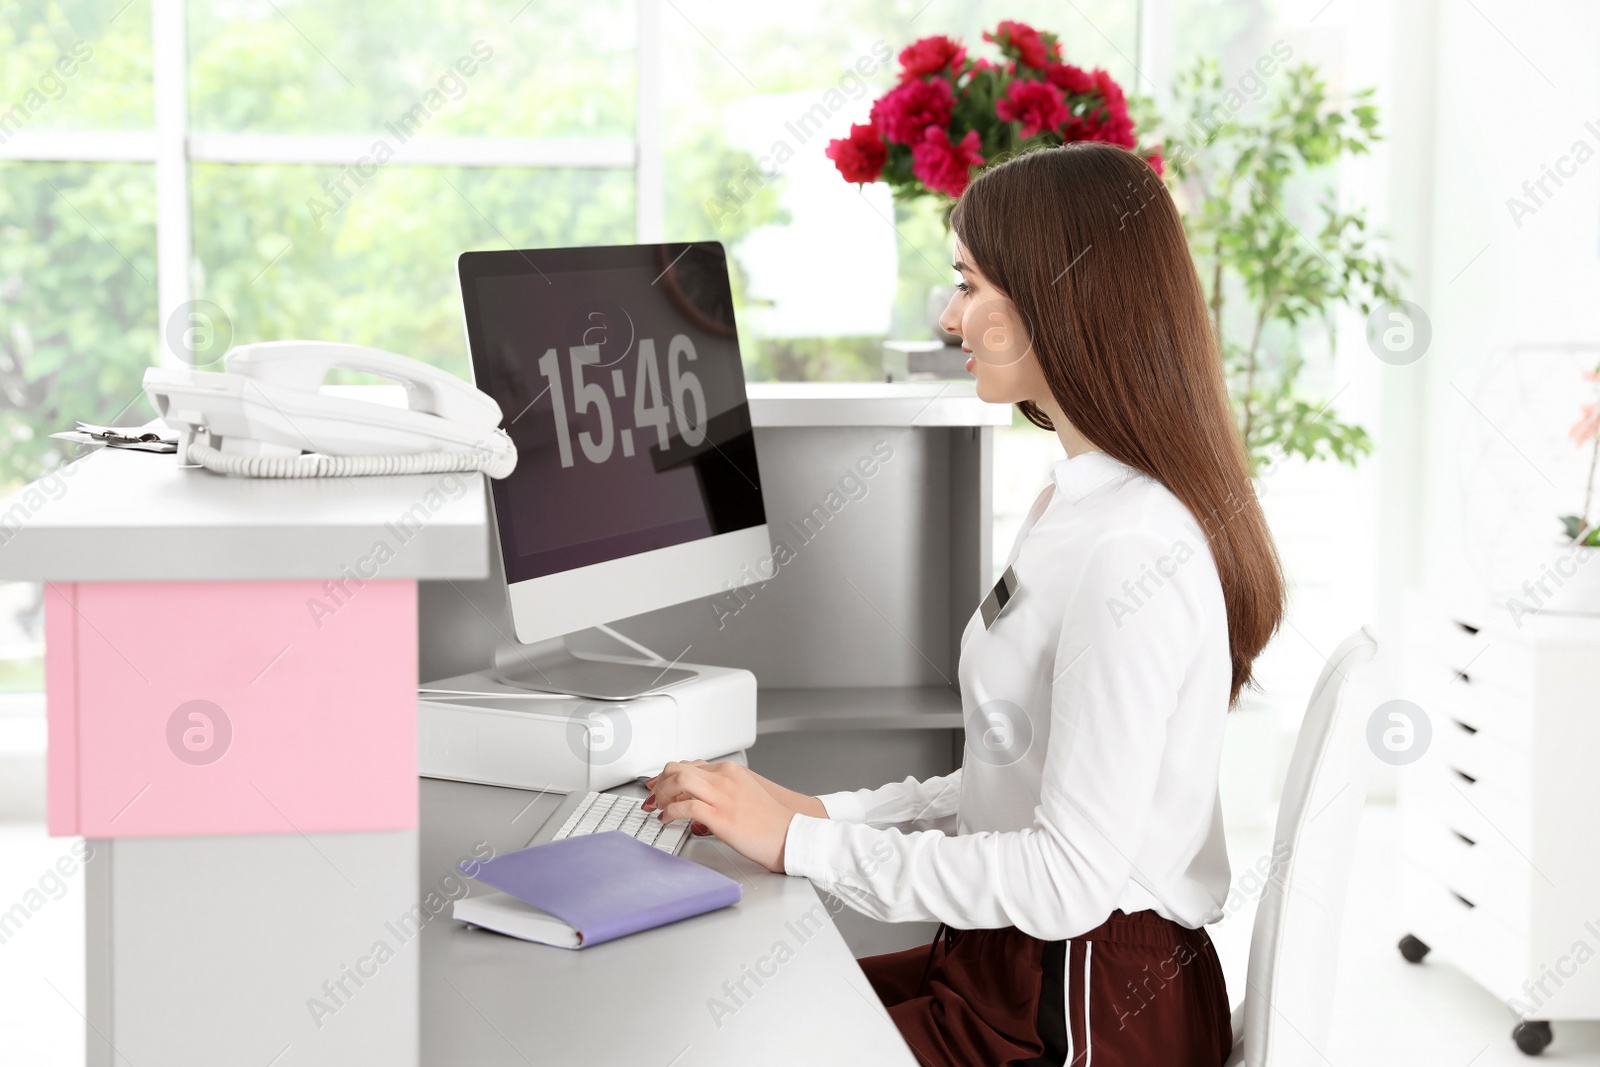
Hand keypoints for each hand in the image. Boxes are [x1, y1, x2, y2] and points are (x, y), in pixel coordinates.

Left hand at [641, 760, 797, 871]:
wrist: (788, 835)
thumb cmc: (770, 821)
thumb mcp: (745, 795)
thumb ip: (721, 794)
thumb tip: (696, 806)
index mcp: (731, 772)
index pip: (691, 765)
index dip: (669, 775)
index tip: (659, 786)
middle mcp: (725, 779)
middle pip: (679, 768)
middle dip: (660, 782)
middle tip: (653, 796)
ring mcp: (722, 796)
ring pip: (679, 781)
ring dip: (662, 793)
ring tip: (658, 807)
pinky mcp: (720, 817)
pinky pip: (685, 807)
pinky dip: (670, 813)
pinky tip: (667, 820)